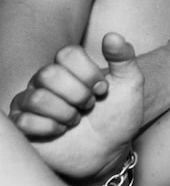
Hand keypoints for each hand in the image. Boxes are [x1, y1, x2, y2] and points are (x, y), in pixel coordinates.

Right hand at [9, 32, 143, 180]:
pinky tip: (61, 131)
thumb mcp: (130, 84)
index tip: (103, 89)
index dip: (88, 72)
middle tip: (89, 105)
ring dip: (65, 113)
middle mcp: (45, 81)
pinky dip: (49, 128)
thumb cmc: (118, 114)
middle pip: (49, 74)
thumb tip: (113, 36)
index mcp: (69, 67)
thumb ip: (124, 58)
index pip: (67, 54)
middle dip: (78, 94)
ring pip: (36, 98)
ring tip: (76, 120)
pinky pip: (23, 121)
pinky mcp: (24, 125)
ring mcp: (31, 102)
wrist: (110, 148)